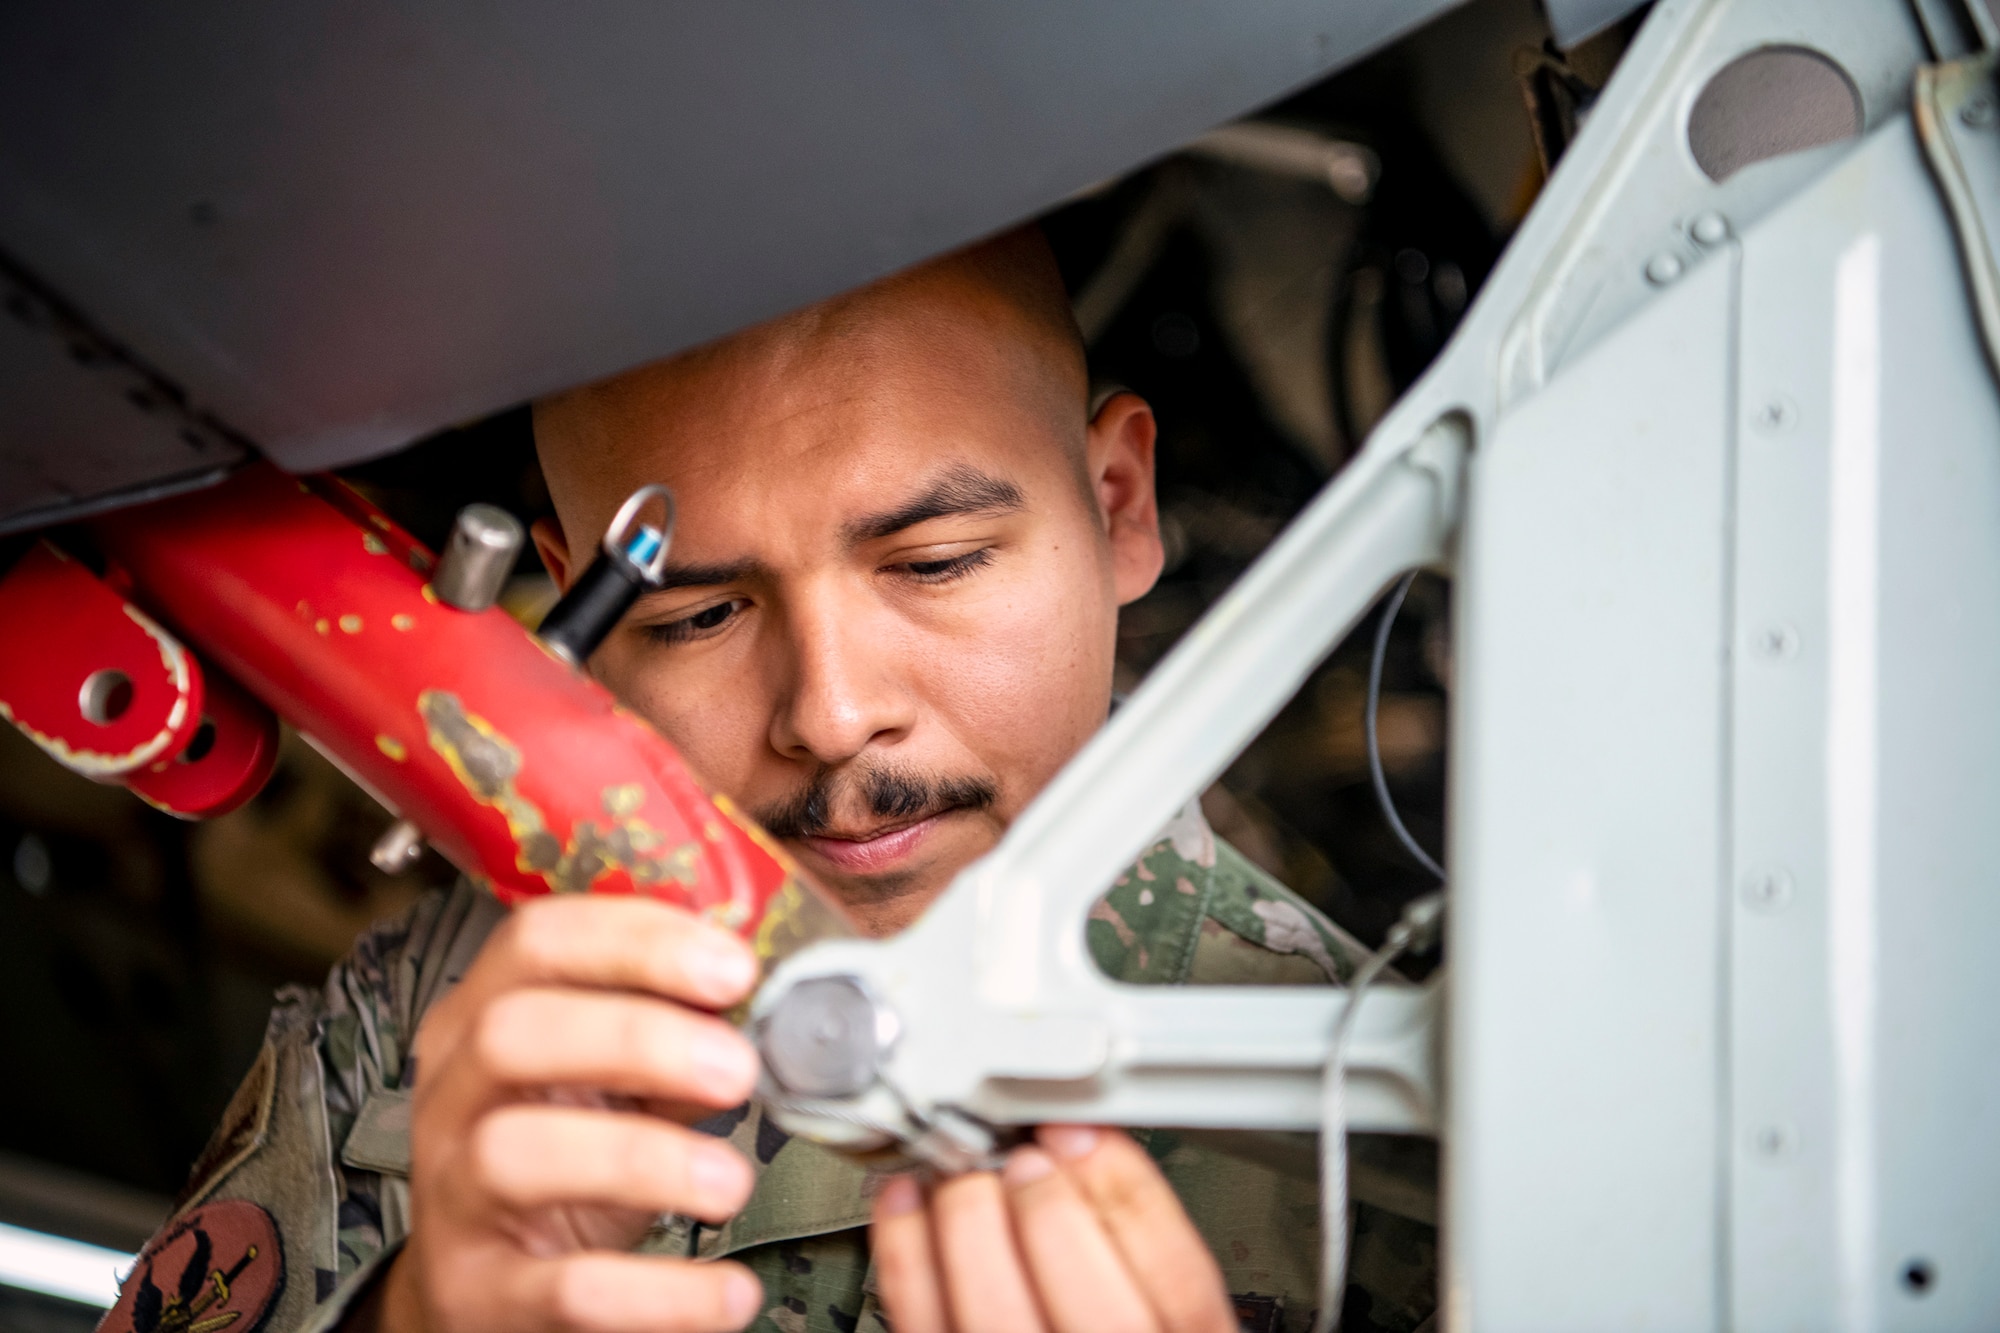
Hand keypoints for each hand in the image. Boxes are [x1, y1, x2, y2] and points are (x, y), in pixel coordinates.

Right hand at [368, 896, 767, 1332]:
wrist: (495, 1289)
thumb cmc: (573, 1154)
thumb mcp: (616, 1080)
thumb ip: (677, 1032)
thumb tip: (770, 1001)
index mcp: (484, 1015)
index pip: (538, 941)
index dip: (638, 941)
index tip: (735, 966)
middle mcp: (453, 1096)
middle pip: (513, 1034)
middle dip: (637, 1038)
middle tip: (738, 1070)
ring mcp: (454, 1195)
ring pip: (515, 1153)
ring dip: (640, 1158)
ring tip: (733, 1182)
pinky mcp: (479, 1292)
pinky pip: (563, 1290)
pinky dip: (658, 1294)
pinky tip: (731, 1293)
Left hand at [870, 1125, 1235, 1332]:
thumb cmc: (1096, 1312)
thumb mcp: (1152, 1285)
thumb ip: (1132, 1230)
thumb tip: (1084, 1139)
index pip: (1179, 1279)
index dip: (1128, 1190)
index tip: (1081, 1134)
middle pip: (1095, 1307)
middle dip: (1049, 1208)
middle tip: (1022, 1157)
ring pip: (999, 1313)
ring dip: (973, 1222)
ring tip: (962, 1172)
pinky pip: (923, 1318)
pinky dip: (908, 1251)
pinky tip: (907, 1201)